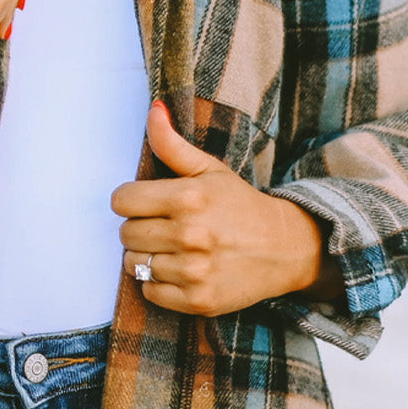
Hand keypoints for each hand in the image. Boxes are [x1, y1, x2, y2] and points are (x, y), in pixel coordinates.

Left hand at [113, 102, 342, 315]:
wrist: (286, 249)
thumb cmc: (240, 206)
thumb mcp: (210, 170)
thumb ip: (172, 144)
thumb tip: (153, 108)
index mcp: (189, 198)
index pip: (121, 201)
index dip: (131, 200)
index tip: (148, 203)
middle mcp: (190, 235)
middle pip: (125, 234)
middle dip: (140, 228)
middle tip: (165, 227)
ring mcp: (194, 270)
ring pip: (134, 264)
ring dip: (148, 257)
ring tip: (173, 249)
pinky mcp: (198, 300)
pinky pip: (150, 292)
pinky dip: (159, 284)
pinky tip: (181, 270)